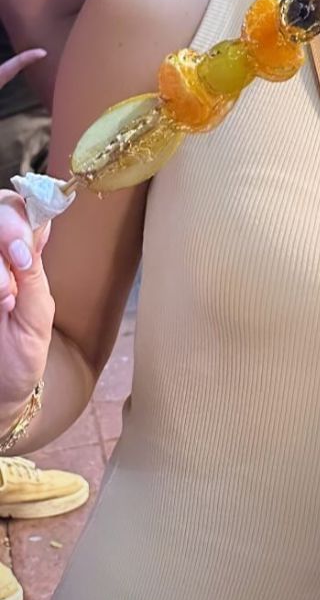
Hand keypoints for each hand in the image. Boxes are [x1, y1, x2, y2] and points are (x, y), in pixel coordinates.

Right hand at [0, 187, 54, 426]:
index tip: (23, 244)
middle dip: (4, 230)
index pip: (16, 207)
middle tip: (17, 262)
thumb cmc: (21, 353)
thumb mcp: (37, 315)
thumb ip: (34, 274)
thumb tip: (33, 235)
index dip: (18, 214)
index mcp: (18, 252)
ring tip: (3, 298)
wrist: (0, 392)